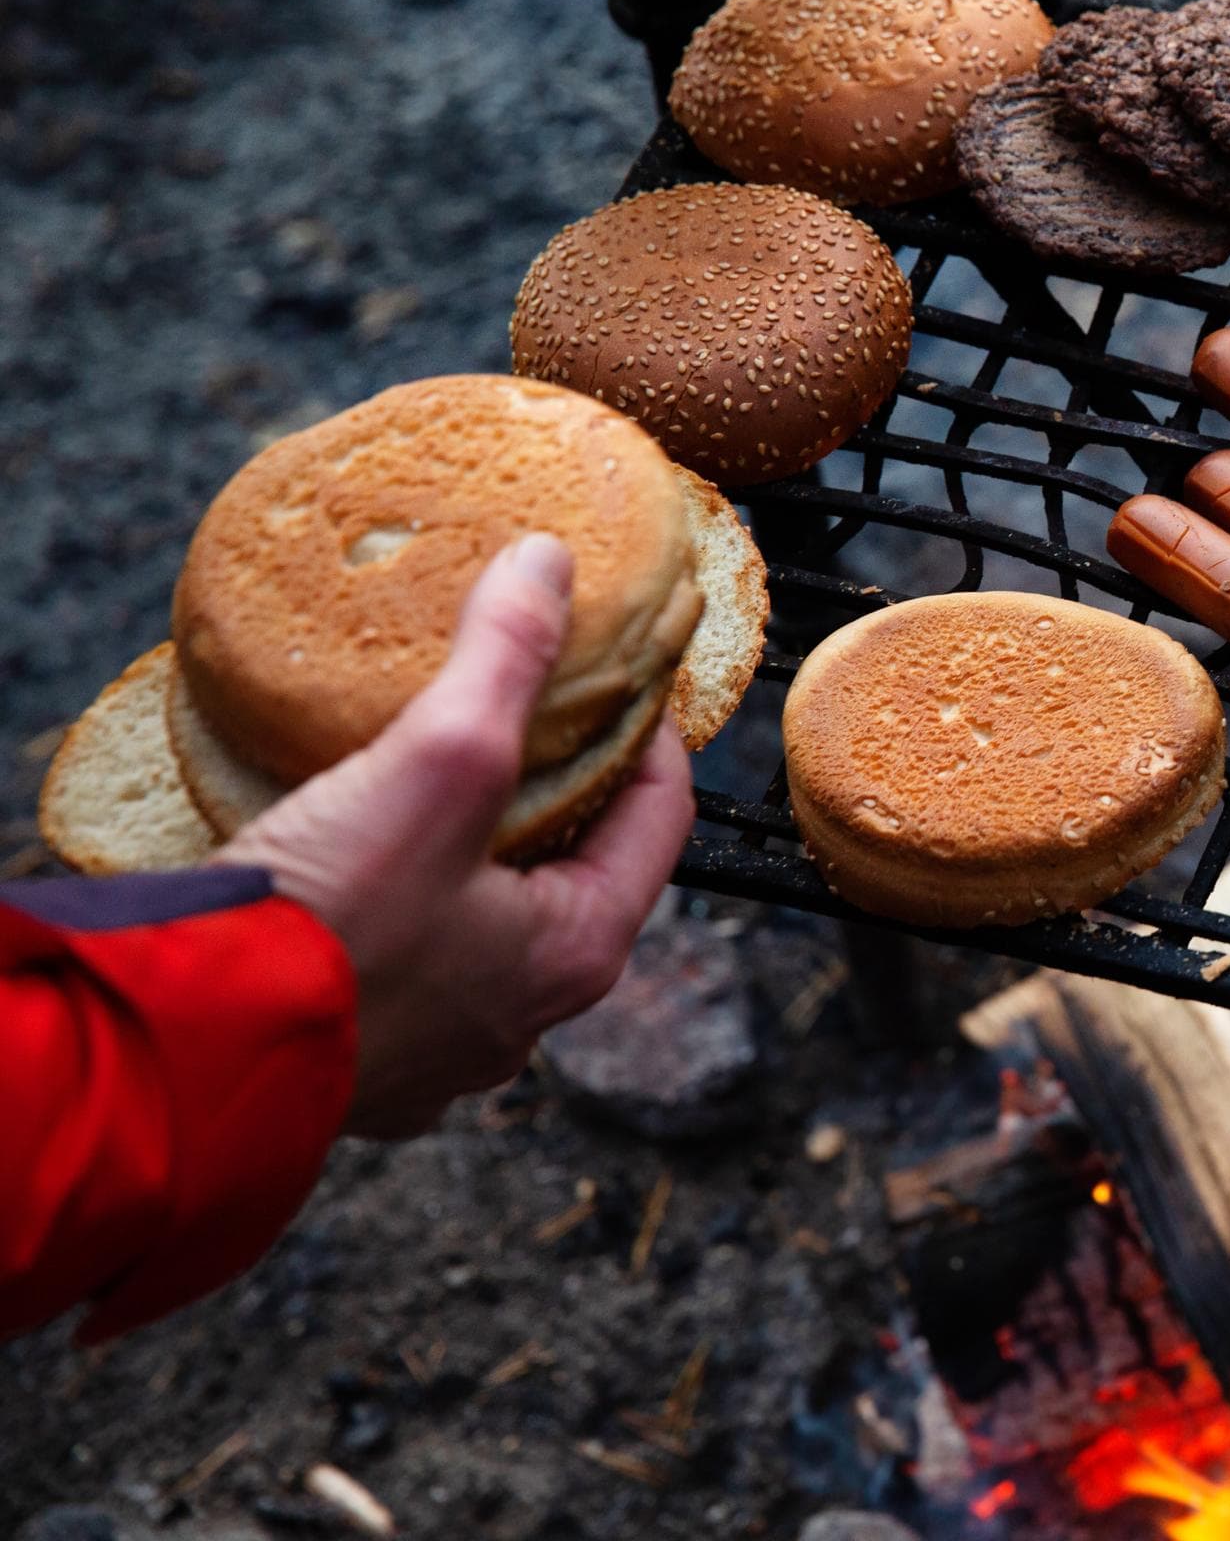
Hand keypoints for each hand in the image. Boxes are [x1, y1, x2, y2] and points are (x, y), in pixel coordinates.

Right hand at [228, 534, 695, 1136]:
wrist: (175, 1059)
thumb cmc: (325, 931)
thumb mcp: (437, 766)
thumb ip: (503, 663)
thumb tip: (548, 565)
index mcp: (576, 954)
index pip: (660, 816)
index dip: (647, 730)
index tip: (621, 669)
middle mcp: (519, 1016)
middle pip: (571, 865)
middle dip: (552, 784)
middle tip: (524, 707)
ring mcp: (432, 1045)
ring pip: (478, 916)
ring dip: (465, 845)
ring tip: (431, 766)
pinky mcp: (348, 1053)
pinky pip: (393, 955)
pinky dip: (388, 896)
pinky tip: (347, 850)